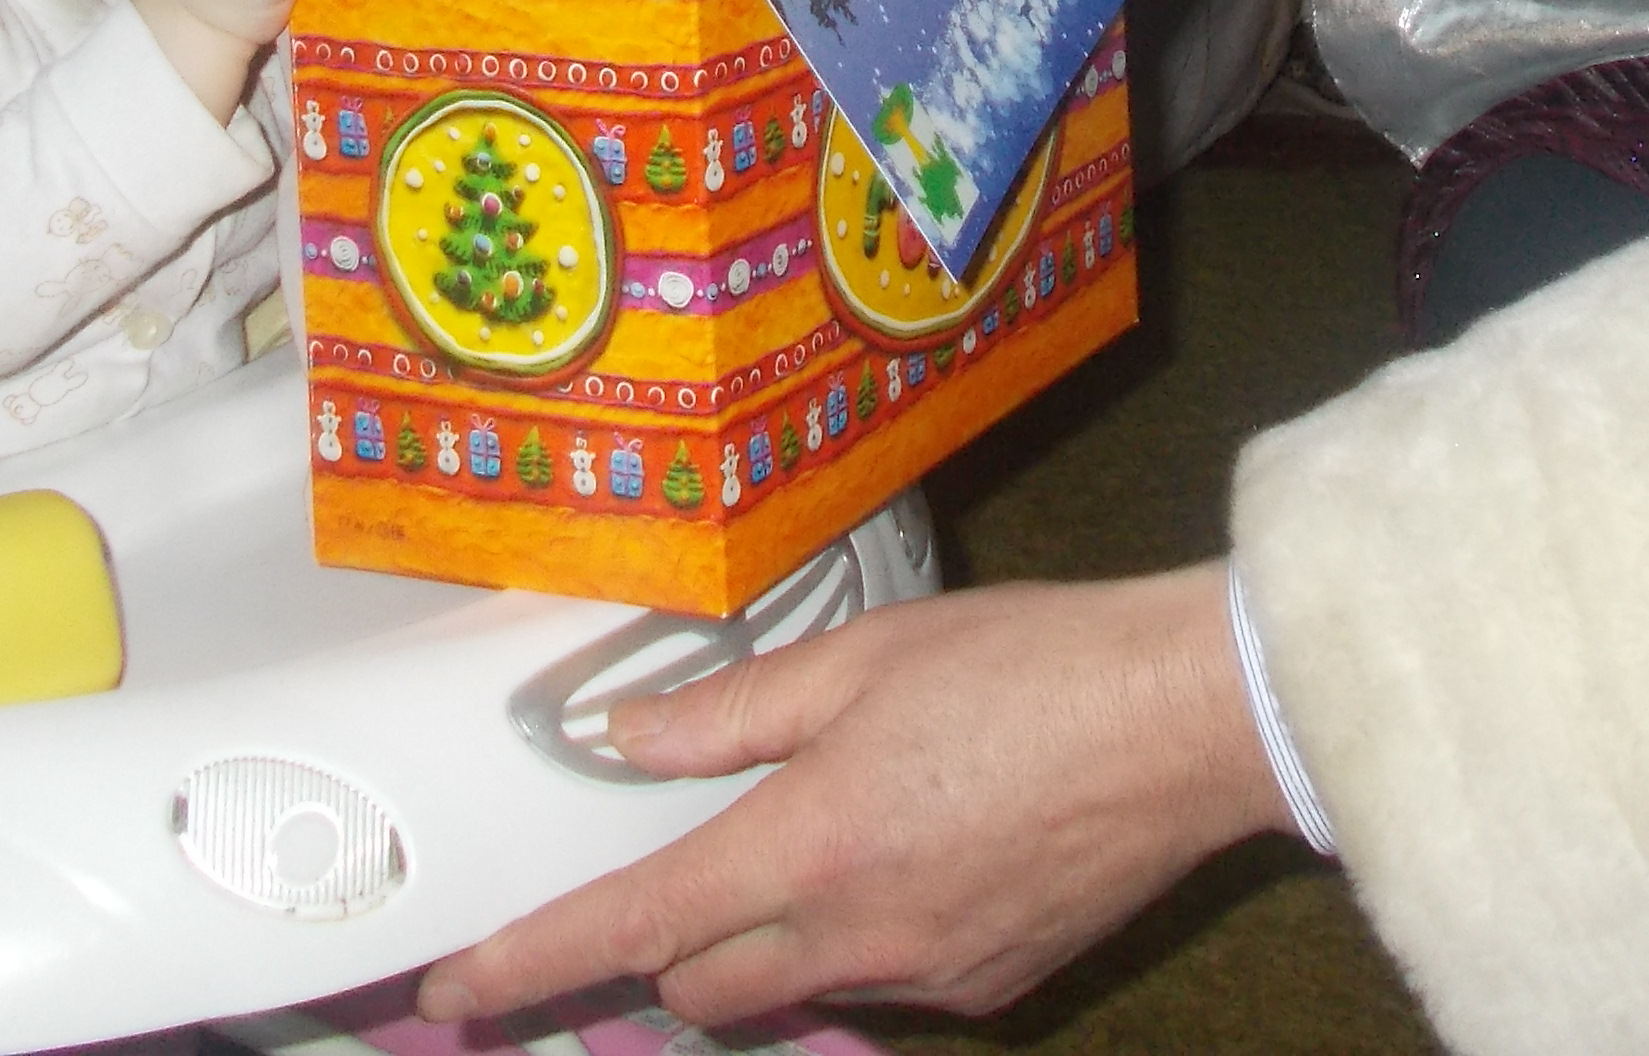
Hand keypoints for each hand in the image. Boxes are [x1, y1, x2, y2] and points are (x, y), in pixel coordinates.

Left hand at [415, 567, 1289, 1029]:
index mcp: (807, 844)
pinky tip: (914, 852)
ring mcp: (926, 975)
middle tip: (671, 875)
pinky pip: (882, 981)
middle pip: (702, 986)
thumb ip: (730, 710)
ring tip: (820, 837)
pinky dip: (861, 935)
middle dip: (665, 946)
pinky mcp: (990, 987)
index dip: (531, 964)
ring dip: (769, 939)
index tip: (458, 991)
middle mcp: (856, 933)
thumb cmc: (1032, 663)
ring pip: (794, 987)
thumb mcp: (862, 656)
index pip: (631, 926)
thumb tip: (624, 738)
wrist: (1191, 722)